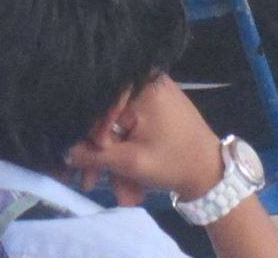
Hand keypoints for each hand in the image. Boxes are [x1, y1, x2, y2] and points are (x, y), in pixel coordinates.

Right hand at [66, 76, 224, 205]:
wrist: (212, 172)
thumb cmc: (175, 162)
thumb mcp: (131, 162)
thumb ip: (95, 155)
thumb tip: (65, 151)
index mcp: (143, 87)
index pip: (99, 107)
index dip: (89, 139)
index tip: (81, 165)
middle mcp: (147, 83)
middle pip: (108, 120)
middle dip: (102, 157)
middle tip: (90, 184)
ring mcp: (154, 95)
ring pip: (120, 129)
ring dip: (117, 162)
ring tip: (123, 194)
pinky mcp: (158, 109)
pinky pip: (133, 129)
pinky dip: (129, 153)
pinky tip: (131, 183)